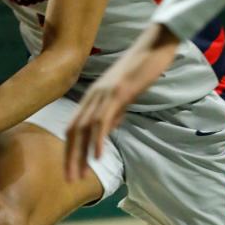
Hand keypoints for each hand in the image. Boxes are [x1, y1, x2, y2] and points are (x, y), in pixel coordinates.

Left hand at [63, 26, 179, 180]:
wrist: (154, 45)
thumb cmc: (142, 68)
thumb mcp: (125, 92)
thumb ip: (116, 110)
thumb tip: (110, 127)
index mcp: (92, 97)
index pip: (73, 128)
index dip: (70, 151)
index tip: (70, 171)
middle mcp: (92, 96)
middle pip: (73, 131)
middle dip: (70, 158)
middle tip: (69, 180)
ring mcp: (103, 94)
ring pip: (85, 129)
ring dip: (81, 155)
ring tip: (81, 175)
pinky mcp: (118, 93)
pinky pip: (103, 120)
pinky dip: (98, 140)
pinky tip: (99, 156)